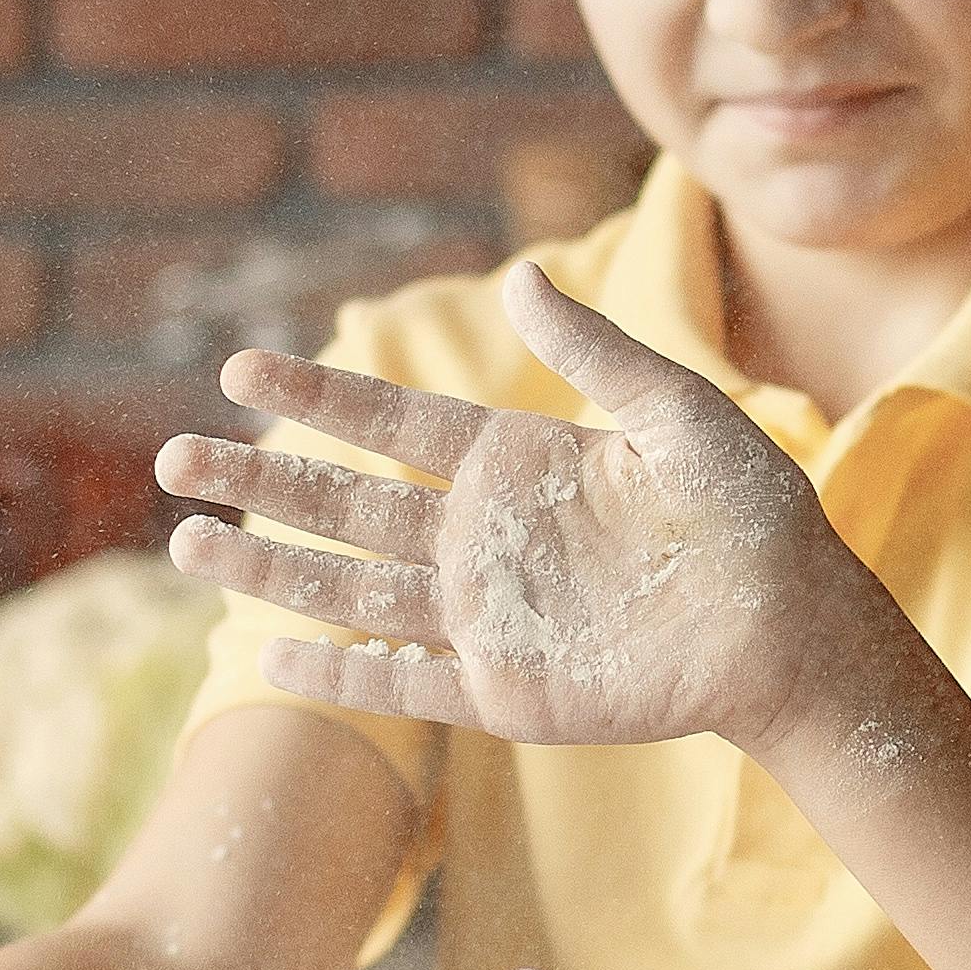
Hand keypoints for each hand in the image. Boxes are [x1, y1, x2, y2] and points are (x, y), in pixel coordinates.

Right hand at [158, 264, 870, 755]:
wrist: (795, 628)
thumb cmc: (753, 514)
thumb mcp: (677, 414)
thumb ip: (597, 354)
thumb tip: (520, 278)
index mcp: (517, 465)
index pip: (393, 424)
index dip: (318, 400)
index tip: (239, 370)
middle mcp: (485, 539)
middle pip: (346, 506)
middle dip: (259, 481)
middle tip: (174, 456)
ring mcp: (489, 618)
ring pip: (352, 591)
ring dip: (270, 571)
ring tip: (187, 544)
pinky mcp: (508, 691)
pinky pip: (407, 684)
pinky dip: (342, 675)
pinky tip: (272, 656)